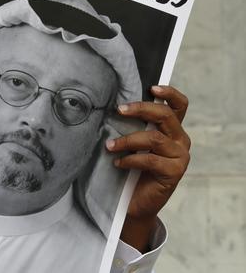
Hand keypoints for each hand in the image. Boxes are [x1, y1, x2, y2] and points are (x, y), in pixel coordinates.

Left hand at [105, 85, 190, 250]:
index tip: (151, 87)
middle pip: (165, 115)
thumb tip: (114, 105)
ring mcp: (180, 156)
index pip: (179, 105)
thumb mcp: (133, 144)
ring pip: (154, 138)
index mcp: (172, 129)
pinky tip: (117, 163)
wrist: (134, 202)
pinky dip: (130, 159)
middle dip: (141, 109)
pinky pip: (150, 159)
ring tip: (109, 145)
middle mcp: (180, 140)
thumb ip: (133, 126)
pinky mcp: (174, 172)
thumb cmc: (131, 169)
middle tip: (119, 109)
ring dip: (128, 139)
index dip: (169, 93)